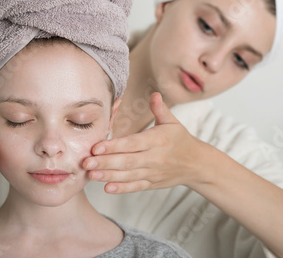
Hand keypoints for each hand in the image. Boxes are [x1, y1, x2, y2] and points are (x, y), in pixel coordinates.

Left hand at [83, 92, 209, 193]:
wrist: (196, 164)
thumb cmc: (180, 140)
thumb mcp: (172, 122)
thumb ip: (160, 109)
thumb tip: (155, 94)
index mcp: (157, 140)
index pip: (132, 144)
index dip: (114, 146)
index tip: (96, 147)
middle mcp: (155, 158)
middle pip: (127, 161)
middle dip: (105, 162)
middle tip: (86, 162)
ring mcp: (153, 172)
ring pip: (129, 175)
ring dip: (109, 176)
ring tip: (91, 175)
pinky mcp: (152, 183)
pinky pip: (136, 186)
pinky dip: (122, 188)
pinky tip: (107, 188)